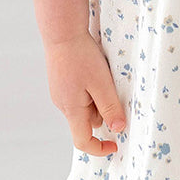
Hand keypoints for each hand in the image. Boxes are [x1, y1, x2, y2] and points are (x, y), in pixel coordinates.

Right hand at [44, 32, 126, 155]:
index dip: (99, 148)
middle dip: (103, 113)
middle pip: (87, 122)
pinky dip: (91, 89)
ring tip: (102, 77)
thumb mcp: (102, 84)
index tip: (116, 145)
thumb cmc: (81, 56)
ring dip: (98, 99)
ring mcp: (60, 93)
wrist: (62, 32)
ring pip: (85, 107)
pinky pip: (80, 95)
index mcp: (71, 109)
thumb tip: (118, 129)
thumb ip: (110, 108)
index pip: (82, 141)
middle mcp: (63, 104)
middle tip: (113, 91)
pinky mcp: (62, 83)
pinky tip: (93, 71)